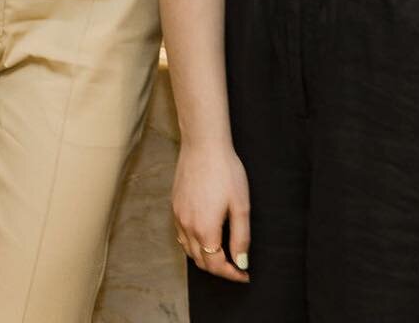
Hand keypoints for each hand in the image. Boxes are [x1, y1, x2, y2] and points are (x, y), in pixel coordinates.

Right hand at [172, 140, 250, 281]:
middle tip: (236, 266)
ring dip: (205, 258)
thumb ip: (241, 238)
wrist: (203, 144)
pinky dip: (193, 244)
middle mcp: (187, 225)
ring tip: (222, 253)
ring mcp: (178, 214)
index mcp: (205, 229)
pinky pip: (181, 234)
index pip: (216, 265)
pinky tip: (205, 235)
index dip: (232, 274)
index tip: (244, 274)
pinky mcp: (174, 204)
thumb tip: (240, 262)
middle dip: (219, 269)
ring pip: (188, 249)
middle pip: (200, 261)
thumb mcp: (240, 206)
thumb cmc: (225, 172)